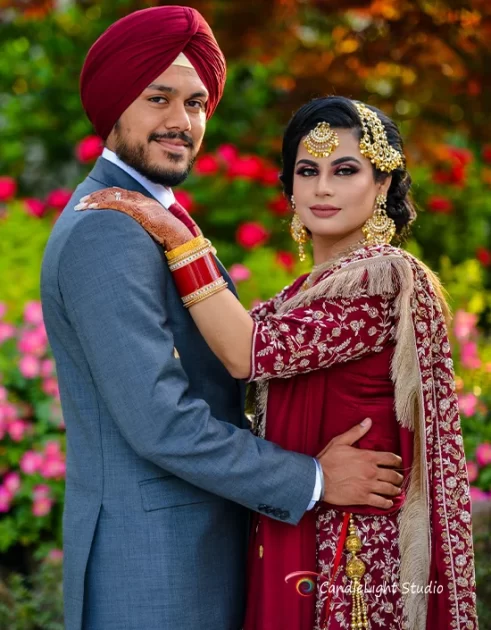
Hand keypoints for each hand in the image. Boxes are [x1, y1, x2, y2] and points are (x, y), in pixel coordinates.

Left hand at [74, 187, 194, 249]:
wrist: (181, 240)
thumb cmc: (172, 240)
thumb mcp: (156, 232)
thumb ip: (146, 230)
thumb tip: (139, 239)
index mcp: (146, 204)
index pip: (122, 195)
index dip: (106, 196)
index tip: (93, 201)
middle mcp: (142, 200)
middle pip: (114, 193)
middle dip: (96, 197)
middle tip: (81, 202)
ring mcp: (140, 204)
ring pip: (111, 196)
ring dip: (93, 200)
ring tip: (80, 206)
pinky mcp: (137, 210)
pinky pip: (115, 203)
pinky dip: (100, 204)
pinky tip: (89, 207)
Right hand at [317, 418, 402, 509]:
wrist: (318, 479)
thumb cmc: (328, 460)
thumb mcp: (340, 441)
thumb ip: (356, 432)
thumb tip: (368, 421)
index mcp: (368, 457)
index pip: (390, 458)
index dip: (397, 460)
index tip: (398, 462)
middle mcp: (371, 472)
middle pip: (393, 475)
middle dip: (398, 477)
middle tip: (399, 478)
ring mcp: (368, 486)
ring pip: (389, 489)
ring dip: (395, 490)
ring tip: (397, 490)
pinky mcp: (363, 498)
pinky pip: (381, 502)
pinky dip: (387, 503)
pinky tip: (388, 502)